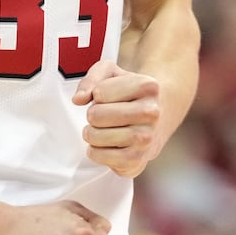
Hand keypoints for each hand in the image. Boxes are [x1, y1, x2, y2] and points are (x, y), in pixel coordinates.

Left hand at [72, 60, 161, 177]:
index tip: (107, 97)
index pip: (99, 92)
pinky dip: (94, 151)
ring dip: (91, 133)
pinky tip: (104, 144)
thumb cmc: (129, 93)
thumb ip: (91, 79)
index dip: (97, 94)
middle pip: (96, 115)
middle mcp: (151, 113)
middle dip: (92, 115)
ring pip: (96, 137)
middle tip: (102, 115)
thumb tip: (78, 99)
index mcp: (148, 86)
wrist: (157, 118)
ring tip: (101, 129)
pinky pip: (100, 157)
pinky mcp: (137, 160)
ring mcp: (146, 139)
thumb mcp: (111, 73)